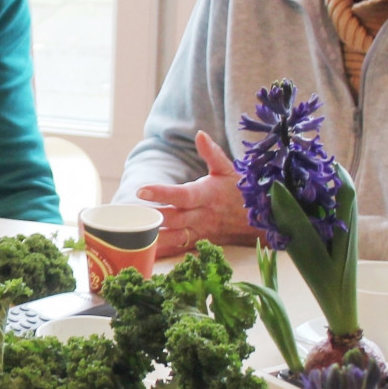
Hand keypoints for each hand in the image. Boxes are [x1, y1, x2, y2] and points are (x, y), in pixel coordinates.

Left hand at [134, 130, 263, 257]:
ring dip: (152, 238)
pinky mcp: (199, 243)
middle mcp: (203, 216)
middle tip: (128, 214)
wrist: (259, 221)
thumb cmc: (239, 192)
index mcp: (208, 195)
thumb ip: (212, 153)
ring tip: (129, 235)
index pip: (183, 195)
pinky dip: (161, 253)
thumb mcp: (228, 170)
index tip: (141, 190)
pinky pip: (178, 249)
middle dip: (151, 218)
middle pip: (174, 219)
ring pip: (174, 238)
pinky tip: (141, 254)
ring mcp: (200, 232)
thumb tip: (199, 134)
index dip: (162, 193)